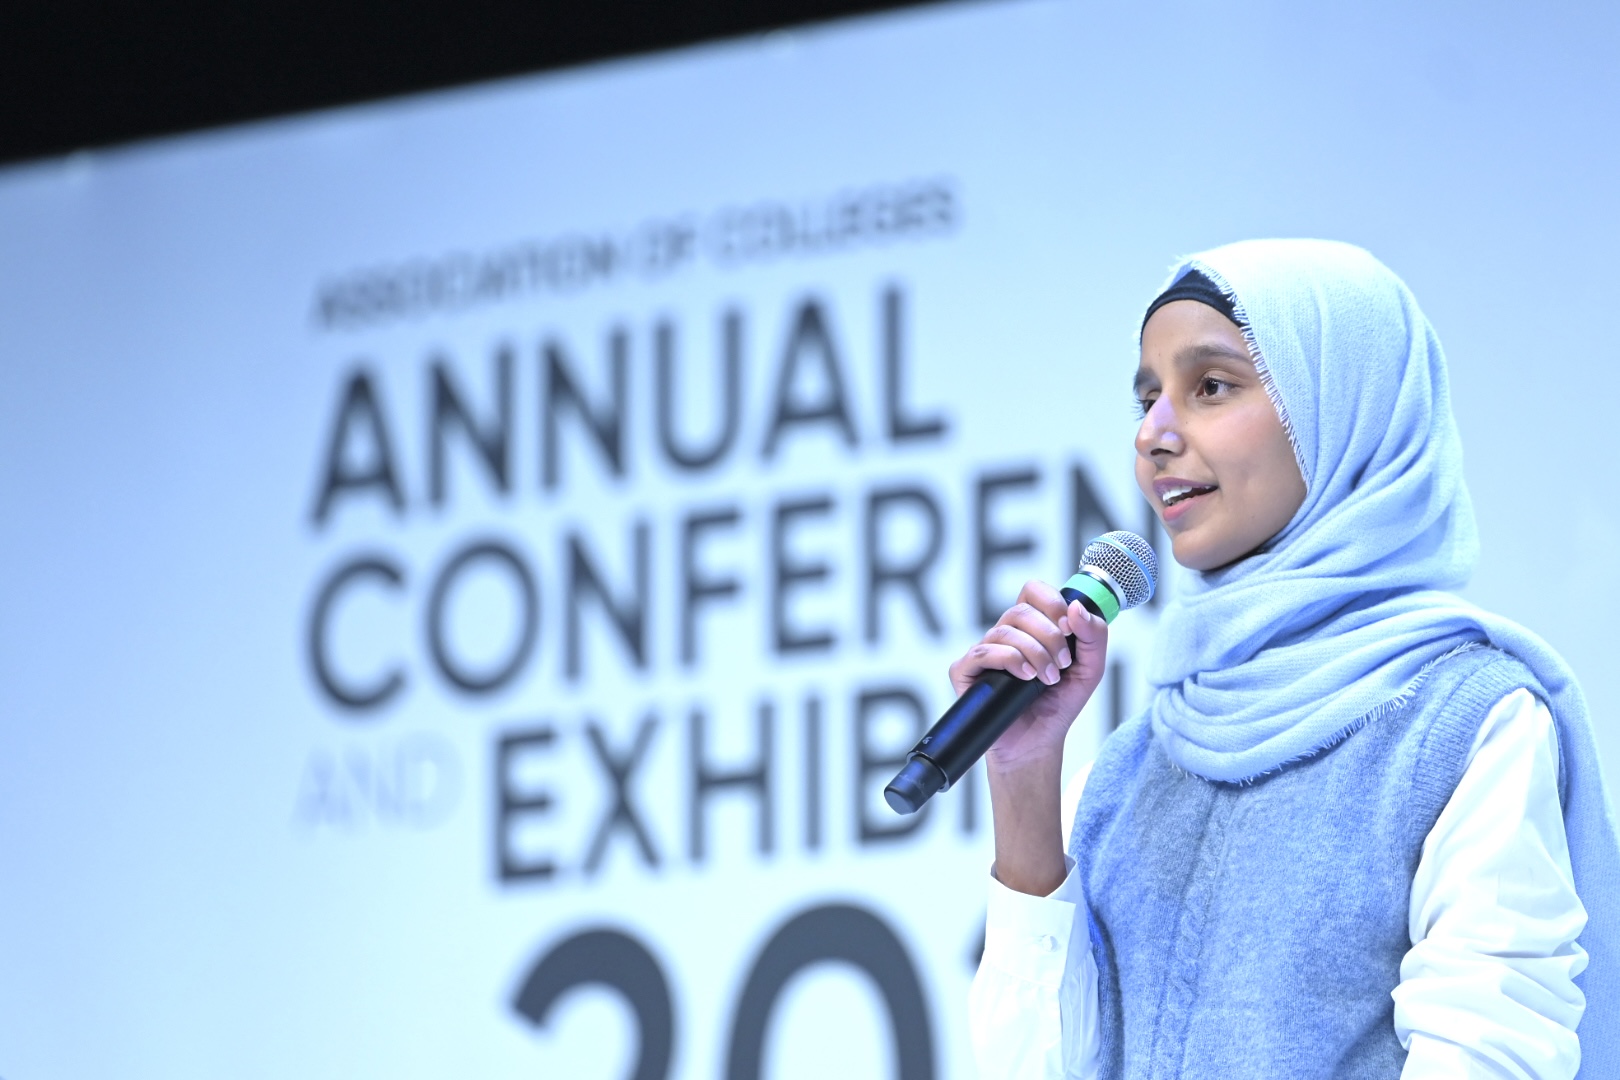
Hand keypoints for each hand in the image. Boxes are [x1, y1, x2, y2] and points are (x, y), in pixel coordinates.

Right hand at [947, 579, 1108, 776]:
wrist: (1038, 743)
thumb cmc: (1059, 704)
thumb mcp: (1089, 669)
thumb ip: (1094, 636)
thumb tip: (1076, 608)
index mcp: (1031, 627)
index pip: (1033, 591)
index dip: (1052, 602)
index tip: (1068, 628)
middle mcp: (1005, 634)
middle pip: (1020, 610)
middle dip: (1049, 637)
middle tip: (1062, 664)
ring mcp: (984, 652)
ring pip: (1004, 631)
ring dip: (1035, 654)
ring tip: (1047, 679)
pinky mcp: (965, 672)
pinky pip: (982, 652)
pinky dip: (1009, 661)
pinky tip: (1025, 678)